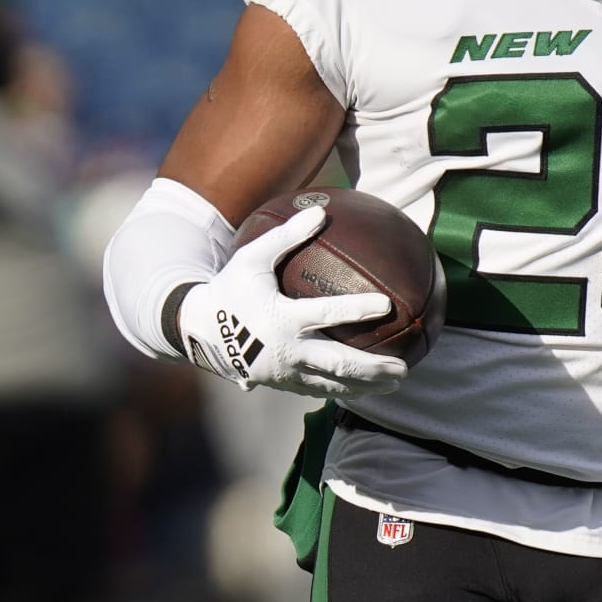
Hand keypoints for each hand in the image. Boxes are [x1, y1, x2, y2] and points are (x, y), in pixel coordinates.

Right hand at [178, 206, 408, 397]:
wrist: (198, 328)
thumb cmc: (230, 288)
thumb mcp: (252, 258)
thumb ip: (286, 237)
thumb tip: (319, 211)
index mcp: (282, 318)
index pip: (327, 314)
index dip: (357, 310)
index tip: (386, 305)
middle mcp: (286, 350)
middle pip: (337, 362)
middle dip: (372, 367)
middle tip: (403, 368)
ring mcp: (284, 371)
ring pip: (331, 383)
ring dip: (364, 385)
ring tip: (394, 384)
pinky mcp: (279, 383)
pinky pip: (316, 389)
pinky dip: (342, 390)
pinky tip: (364, 389)